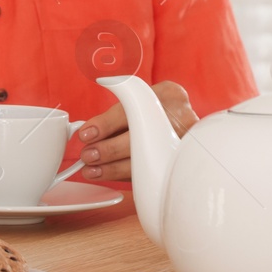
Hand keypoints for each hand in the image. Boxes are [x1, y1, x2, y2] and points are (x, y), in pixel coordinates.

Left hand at [77, 80, 196, 181]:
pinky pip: (151, 173)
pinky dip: (125, 175)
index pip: (133, 109)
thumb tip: (88, 132)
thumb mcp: (142, 97)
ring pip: (146, 160)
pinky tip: (108, 174)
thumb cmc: (156, 107)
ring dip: (114, 168)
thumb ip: (119, 109)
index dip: (106, 124)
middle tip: (87, 155)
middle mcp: (181, 117)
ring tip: (91, 169)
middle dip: (109, 150)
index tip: (86, 134)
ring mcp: (185, 142)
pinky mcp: (182, 162)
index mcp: (167, 95)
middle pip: (141, 138)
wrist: (185, 119)